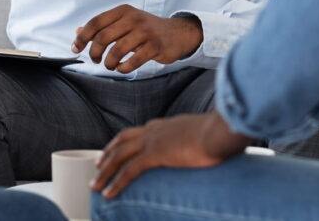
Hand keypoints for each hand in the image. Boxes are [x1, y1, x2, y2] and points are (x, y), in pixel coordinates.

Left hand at [71, 5, 202, 72]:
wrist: (176, 33)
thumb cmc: (146, 29)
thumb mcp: (124, 23)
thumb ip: (102, 27)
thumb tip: (78, 32)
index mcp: (123, 11)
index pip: (95, 22)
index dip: (82, 37)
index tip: (76, 48)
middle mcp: (133, 18)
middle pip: (103, 37)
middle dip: (94, 52)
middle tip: (94, 60)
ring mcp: (145, 32)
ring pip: (116, 51)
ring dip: (108, 63)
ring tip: (110, 65)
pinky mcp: (155, 47)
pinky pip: (132, 61)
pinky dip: (123, 68)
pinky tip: (122, 67)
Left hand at [92, 112, 248, 198]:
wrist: (222, 130)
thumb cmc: (221, 134)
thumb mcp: (206, 136)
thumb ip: (199, 142)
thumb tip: (207, 150)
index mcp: (166, 125)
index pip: (138, 132)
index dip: (123, 142)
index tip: (115, 150)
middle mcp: (155, 129)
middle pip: (122, 141)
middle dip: (107, 154)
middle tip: (97, 166)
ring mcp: (153, 140)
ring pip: (119, 156)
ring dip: (105, 171)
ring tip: (96, 186)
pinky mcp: (156, 153)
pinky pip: (129, 170)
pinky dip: (116, 182)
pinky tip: (108, 193)